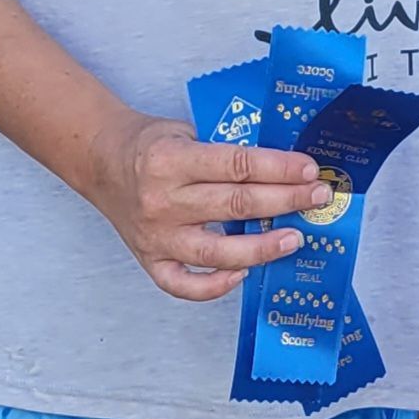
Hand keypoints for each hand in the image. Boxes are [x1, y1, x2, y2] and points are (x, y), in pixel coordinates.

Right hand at [86, 114, 323, 302]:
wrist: (101, 161)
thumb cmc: (151, 145)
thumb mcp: (187, 131)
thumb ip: (224, 151)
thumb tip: (282, 169)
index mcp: (171, 160)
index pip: (237, 165)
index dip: (279, 168)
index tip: (309, 169)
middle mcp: (162, 201)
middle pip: (235, 205)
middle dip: (285, 201)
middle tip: (317, 198)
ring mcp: (156, 236)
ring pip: (217, 252)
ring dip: (262, 248)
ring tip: (294, 239)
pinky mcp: (149, 260)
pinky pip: (183, 285)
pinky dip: (214, 287)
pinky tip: (243, 275)